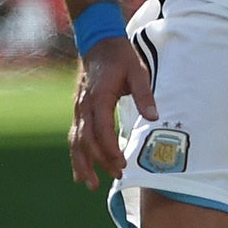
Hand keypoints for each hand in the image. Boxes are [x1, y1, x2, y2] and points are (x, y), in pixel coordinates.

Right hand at [69, 33, 157, 188]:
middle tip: (118, 176)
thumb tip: (153, 118)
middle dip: (100, 161)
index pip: (101, 129)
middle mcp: (84, 106)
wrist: (98, 42)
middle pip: (87, 140)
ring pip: (76, 141)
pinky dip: (77, 155)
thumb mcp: (138, 71)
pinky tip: (80, 172)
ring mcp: (78, 109)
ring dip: (83, 164)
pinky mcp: (79, 111)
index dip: (109, 149)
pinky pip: (75, 136)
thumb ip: (144, 95)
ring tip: (91, 185)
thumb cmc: (121, 57)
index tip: (121, 164)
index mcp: (99, 97)